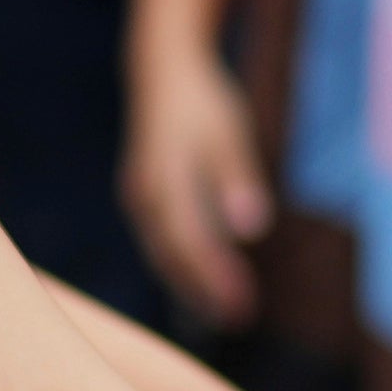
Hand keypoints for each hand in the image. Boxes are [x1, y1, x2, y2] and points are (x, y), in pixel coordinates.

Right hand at [123, 34, 273, 326]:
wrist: (164, 72)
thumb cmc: (203, 102)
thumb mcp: (228, 133)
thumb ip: (238, 179)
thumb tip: (250, 229)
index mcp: (165, 182)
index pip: (191, 243)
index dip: (215, 278)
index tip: (241, 305)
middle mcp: (145, 195)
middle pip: (174, 255)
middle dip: (205, 290)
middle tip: (239, 318)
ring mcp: (141, 196)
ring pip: (165, 251)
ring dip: (194, 282)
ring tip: (229, 310)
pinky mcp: (146, 196)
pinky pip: (163, 239)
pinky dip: (185, 263)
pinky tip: (208, 280)